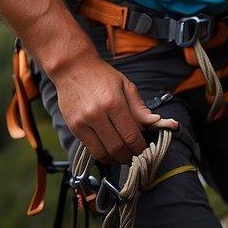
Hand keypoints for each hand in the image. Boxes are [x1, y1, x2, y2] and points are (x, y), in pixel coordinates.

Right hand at [52, 58, 179, 163]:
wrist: (72, 68)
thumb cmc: (101, 75)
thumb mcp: (125, 85)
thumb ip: (139, 107)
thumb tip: (155, 122)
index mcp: (114, 103)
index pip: (131, 135)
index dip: (140, 147)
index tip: (145, 149)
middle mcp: (97, 115)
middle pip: (118, 148)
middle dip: (130, 156)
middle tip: (135, 154)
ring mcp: (83, 123)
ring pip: (103, 153)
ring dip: (115, 158)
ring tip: (122, 153)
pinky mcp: (73, 128)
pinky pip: (90, 149)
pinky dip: (101, 153)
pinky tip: (108, 147)